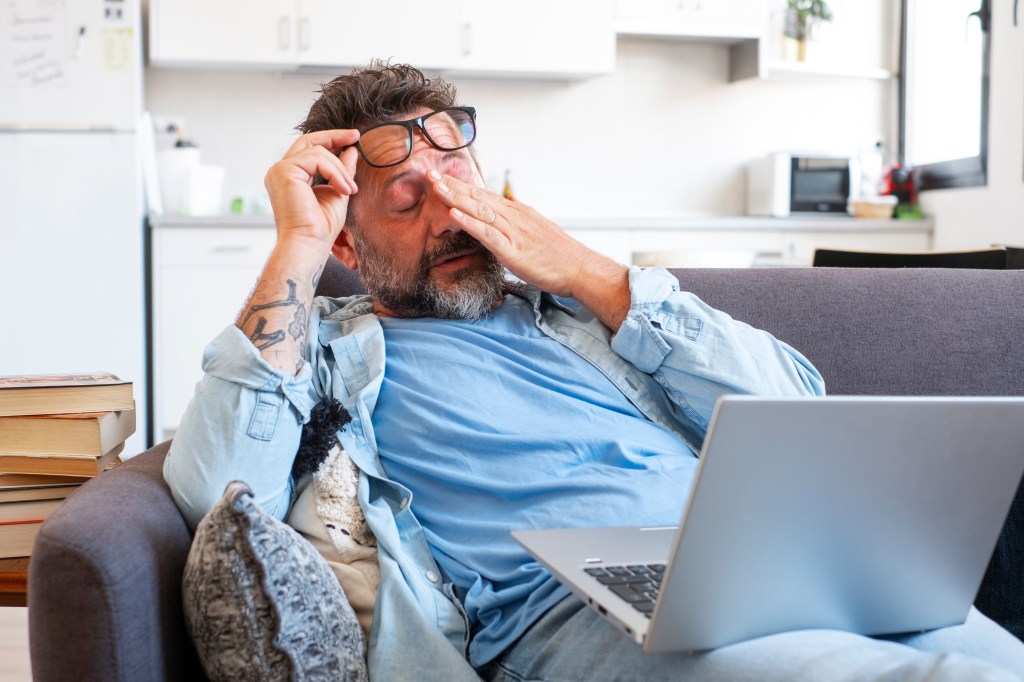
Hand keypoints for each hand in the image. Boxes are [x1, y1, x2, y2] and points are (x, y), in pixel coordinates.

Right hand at [263, 129, 359, 255]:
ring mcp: (280, 170)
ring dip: (340, 169)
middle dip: (334, 137)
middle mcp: (281, 171)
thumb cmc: (320, 228)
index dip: (331, 141)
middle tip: (355, 135)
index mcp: (291, 177)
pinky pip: (316, 159)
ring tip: (351, 189)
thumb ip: (342, 171)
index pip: (310, 149)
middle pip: (309, 141)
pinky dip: (335, 172)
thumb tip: (351, 150)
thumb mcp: (337, 192)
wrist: (309, 245)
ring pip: (317, 152)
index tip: (352, 139)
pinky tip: (344, 190)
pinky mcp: (284, 171)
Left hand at [427, 170, 590, 297]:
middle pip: (478, 197)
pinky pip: (488, 233)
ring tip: (436, 186)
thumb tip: (506, 211)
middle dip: (452, 185)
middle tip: (428, 172)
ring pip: (479, 210)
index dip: (461, 186)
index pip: (484, 195)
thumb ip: (518, 222)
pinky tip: (454, 214)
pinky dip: (470, 222)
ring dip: (456, 197)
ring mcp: (513, 232)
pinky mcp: (513, 250)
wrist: (580, 268)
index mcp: (517, 213)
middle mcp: (513, 217)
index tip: (441, 177)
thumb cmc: (560, 255)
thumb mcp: (535, 232)